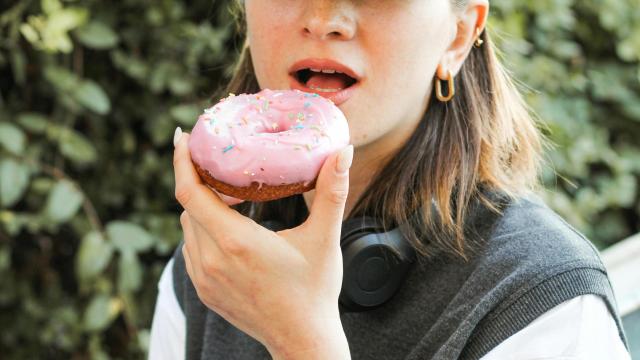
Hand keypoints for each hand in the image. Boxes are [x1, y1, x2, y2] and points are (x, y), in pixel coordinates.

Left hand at [173, 129, 352, 357]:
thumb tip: (342, 152)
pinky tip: (226, 227)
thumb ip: (332, 191)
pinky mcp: (205, 291)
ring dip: (201, 207)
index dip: (182, 162)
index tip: (183, 138)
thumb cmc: (314, 290)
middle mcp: (212, 260)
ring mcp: (205, 278)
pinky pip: (192, 249)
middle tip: (217, 161)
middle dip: (198, 180)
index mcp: (236, 242)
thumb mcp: (324, 239)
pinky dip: (202, 231)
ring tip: (226, 193)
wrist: (302, 339)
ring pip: (188, 228)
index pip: (190, 193)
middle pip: (188, 206)